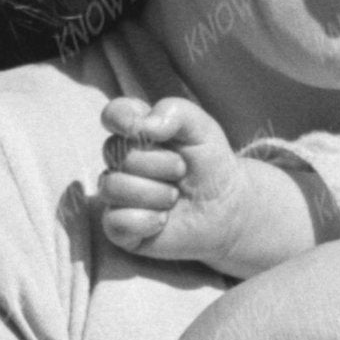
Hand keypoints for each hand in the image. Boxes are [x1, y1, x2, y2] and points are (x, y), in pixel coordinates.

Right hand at [98, 95, 315, 275]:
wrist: (226, 209)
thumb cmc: (210, 166)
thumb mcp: (202, 128)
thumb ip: (175, 111)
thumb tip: (143, 125)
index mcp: (137, 132)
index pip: (113, 116)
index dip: (119, 119)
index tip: (137, 128)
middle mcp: (121, 162)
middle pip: (116, 153)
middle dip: (158, 163)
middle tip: (182, 171)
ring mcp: (118, 195)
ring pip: (113, 187)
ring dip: (154, 193)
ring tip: (174, 197)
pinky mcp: (120, 227)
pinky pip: (115, 221)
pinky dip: (144, 221)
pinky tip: (162, 220)